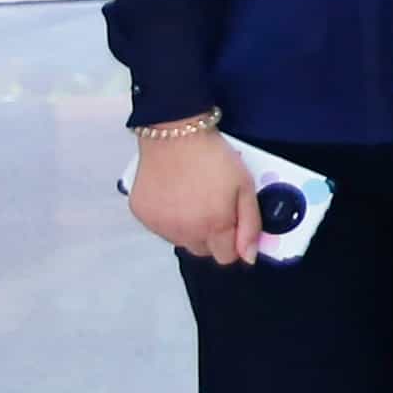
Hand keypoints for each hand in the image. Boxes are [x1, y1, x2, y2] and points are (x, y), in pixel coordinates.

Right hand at [126, 127, 261, 264]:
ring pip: (181, 240)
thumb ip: (250, 225)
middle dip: (212, 235)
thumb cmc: (214, 158)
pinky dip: (168, 218)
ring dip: (190, 228)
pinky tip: (174, 196)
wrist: (174, 135)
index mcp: (213, 226)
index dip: (234, 242)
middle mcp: (185, 232)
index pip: (226, 257)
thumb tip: (248, 257)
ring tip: (194, 198)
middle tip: (214, 207)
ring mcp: (160, 225)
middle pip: (203, 250)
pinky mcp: (142, 215)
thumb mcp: (245, 187)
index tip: (234, 224)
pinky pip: (160, 227)